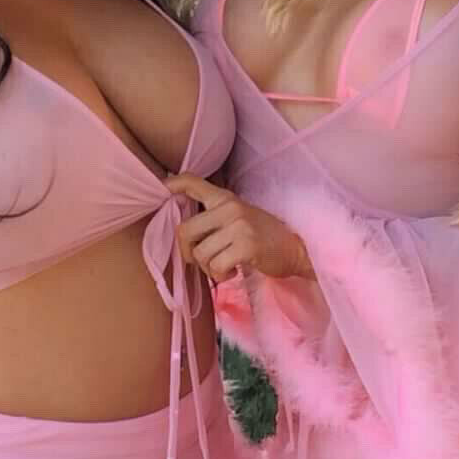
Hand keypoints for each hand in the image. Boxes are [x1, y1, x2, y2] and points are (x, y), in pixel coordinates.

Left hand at [164, 173, 313, 281]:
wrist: (295, 249)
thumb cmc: (263, 237)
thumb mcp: (238, 217)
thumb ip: (214, 217)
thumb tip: (182, 229)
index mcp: (225, 198)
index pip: (192, 182)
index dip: (172, 184)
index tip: (163, 188)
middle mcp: (229, 208)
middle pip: (185, 230)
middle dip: (188, 253)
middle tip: (203, 260)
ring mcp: (238, 225)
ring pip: (200, 253)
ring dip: (209, 268)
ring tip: (225, 266)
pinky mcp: (246, 245)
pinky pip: (216, 266)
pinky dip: (220, 275)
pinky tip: (233, 272)